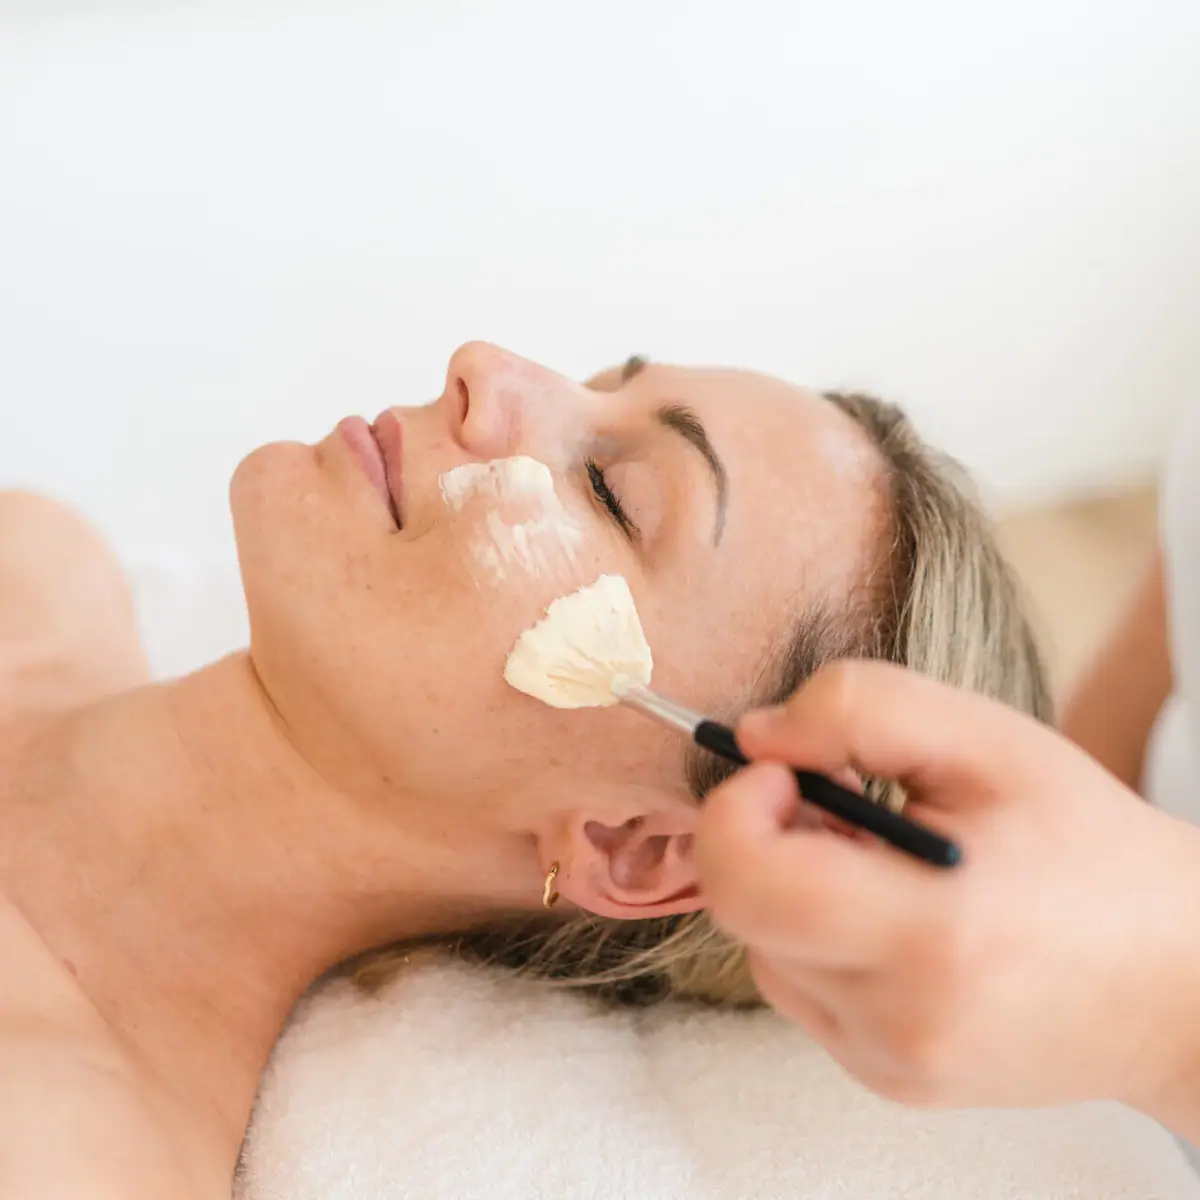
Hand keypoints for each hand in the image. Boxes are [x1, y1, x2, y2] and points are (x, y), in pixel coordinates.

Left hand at [694, 661, 1199, 1131]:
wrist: (1175, 982)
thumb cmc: (1087, 848)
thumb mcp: (989, 741)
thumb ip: (860, 709)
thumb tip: (754, 736)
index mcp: (930, 934)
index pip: (747, 879)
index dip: (739, 806)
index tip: (789, 770)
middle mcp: (899, 1020)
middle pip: (739, 913)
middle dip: (761, 836)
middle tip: (835, 799)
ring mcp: (890, 1062)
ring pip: (762, 949)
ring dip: (791, 887)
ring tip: (878, 857)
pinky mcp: (891, 1079)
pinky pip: (803, 989)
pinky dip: (819, 938)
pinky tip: (890, 911)